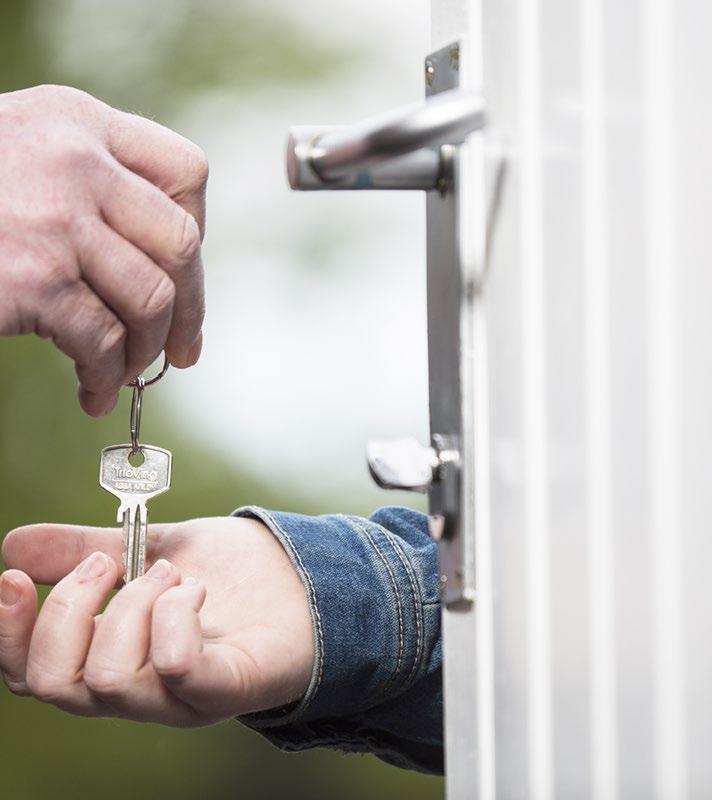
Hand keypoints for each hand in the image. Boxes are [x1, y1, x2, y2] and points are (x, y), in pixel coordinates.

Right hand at [0, 85, 207, 415]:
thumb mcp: (26, 149)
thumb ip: (91, 178)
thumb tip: (161, 255)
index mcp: (80, 121)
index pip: (185, 173)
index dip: (196, 231)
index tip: (182, 273)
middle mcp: (76, 161)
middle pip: (181, 243)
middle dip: (191, 307)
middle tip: (183, 349)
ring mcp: (54, 219)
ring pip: (152, 298)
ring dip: (146, 350)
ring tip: (124, 372)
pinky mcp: (31, 278)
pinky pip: (102, 341)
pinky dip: (104, 377)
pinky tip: (93, 391)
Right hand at [0, 517, 313, 725]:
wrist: (304, 576)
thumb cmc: (231, 572)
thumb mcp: (149, 548)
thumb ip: (85, 549)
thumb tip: (13, 544)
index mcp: (111, 658)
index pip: (30, 674)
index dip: (9, 632)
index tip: (12, 577)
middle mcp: (139, 692)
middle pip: (55, 685)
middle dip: (69, 609)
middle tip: (109, 564)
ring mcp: (182, 698)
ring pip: (111, 679)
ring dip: (132, 605)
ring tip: (171, 575)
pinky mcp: (227, 687)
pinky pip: (178, 668)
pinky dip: (174, 614)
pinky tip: (195, 589)